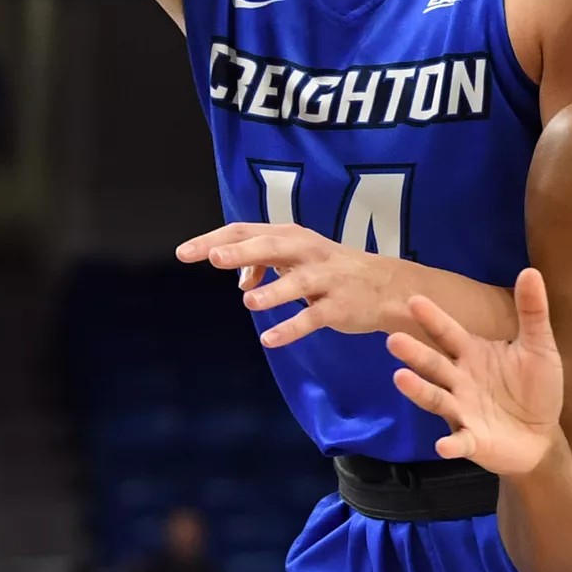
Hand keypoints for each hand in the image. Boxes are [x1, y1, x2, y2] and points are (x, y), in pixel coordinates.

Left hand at [176, 223, 400, 347]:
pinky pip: (314, 317)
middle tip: (212, 258)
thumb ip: (264, 265)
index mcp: (292, 238)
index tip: (184, 253)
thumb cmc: (334, 271)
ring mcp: (326, 279)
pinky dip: (292, 327)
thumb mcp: (298, 261)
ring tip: (248, 301)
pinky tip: (270, 339)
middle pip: (273, 246)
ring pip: (298, 281)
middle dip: (243, 252)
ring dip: (274, 290)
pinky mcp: (340, 306)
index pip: (247, 232)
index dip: (215, 240)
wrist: (387, 287)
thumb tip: (240, 281)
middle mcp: (308, 252)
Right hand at [386, 270, 563, 476]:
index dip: (433, 318)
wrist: (541, 435)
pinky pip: (459, 442)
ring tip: (400, 379)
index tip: (414, 300)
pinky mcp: (472, 441)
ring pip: (436, 398)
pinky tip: (444, 446)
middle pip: (433, 365)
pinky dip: (452, 444)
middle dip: (414, 353)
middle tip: (393, 339)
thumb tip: (531, 271)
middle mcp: (459, 380)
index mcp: (472, 354)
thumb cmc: (534, 388)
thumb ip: (532, 313)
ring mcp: (462, 411)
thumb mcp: (539, 347)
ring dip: (419, 390)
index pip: (448, 333)